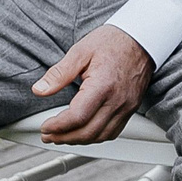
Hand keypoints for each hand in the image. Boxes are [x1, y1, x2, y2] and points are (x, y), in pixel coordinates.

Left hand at [32, 24, 153, 144]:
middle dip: (64, 138)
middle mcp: (117, 100)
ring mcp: (126, 107)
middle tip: (48, 135)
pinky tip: (83, 132)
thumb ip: (59, 73)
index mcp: (103, 85)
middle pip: (88, 132)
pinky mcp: (130, 109)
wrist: (141, 39)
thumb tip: (40, 89)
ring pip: (100, 136)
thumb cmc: (113, 42)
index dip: (57, 126)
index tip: (45, 126)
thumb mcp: (80, 52)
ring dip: (78, 140)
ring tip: (62, 136)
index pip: (77, 117)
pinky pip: (112, 132)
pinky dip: (95, 137)